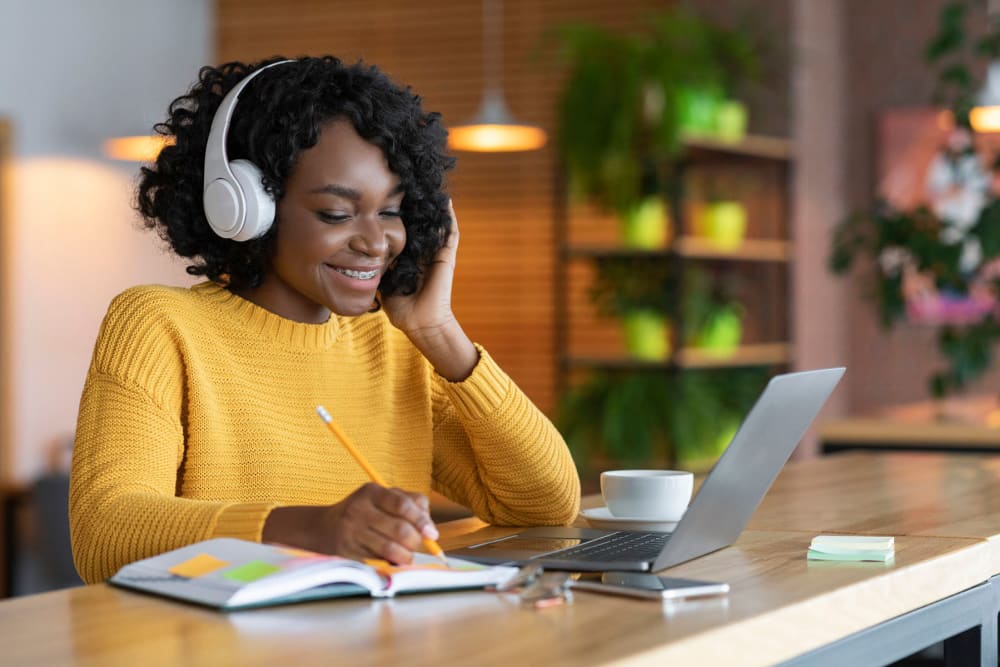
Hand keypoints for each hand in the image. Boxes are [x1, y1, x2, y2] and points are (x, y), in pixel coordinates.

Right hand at [263, 483, 439, 563]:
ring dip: (405, 556)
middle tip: (418, 545)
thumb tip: (430, 528)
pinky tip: (392, 560)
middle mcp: (359, 509)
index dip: (422, 520)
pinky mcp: (347, 550)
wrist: (323, 527)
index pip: (403, 505)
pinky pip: (377, 559)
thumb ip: (410, 504)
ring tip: (407, 556)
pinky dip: (390, 562)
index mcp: (371, 491)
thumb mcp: (382, 498)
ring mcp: (351, 531)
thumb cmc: (364, 511)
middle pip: (399, 529)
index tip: (432, 534)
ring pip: (389, 548)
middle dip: (415, 542)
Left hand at [382, 199, 478, 380]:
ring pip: (435, 225)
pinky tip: (445, 201)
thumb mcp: (382, 281)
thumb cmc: (401, 308)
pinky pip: (450, 234)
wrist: (420, 323)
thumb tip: (355, 256)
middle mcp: (423, 253)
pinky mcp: (446, 258)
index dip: (396, 215)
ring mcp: (436, 254)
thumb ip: (374, 267)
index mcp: (409, 257)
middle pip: (419, 224)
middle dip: (414, 207)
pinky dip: (449, 218)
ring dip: (432, 208)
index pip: (402, 231)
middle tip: (406, 184)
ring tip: (427, 187)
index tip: (386, 197)